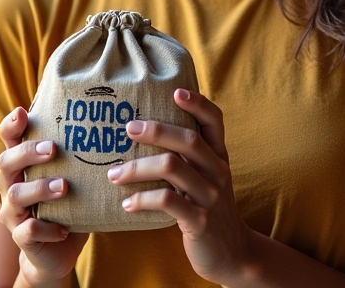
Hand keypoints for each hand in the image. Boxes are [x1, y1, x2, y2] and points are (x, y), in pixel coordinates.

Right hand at [0, 107, 87, 284]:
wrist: (57, 251)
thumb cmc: (66, 203)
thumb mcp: (71, 174)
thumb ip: (78, 152)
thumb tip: (113, 121)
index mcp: (21, 165)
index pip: (8, 139)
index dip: (11, 125)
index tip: (22, 112)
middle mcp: (10, 185)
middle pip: (6, 162)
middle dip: (28, 152)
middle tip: (53, 149)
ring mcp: (13, 213)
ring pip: (16, 195)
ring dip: (40, 188)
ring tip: (64, 186)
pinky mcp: (22, 238)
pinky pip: (27, 231)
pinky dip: (46, 227)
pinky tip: (64, 228)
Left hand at [106, 89, 253, 283]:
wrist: (230, 252)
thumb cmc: (208, 206)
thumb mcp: (206, 177)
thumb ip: (189, 156)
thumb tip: (147, 129)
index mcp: (219, 155)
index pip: (215, 120)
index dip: (198, 103)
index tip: (176, 92)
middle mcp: (218, 171)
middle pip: (189, 140)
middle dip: (156, 130)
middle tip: (128, 128)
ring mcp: (210, 196)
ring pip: (173, 168)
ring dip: (137, 168)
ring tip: (113, 174)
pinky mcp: (199, 221)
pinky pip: (167, 201)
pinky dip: (142, 199)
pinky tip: (126, 204)